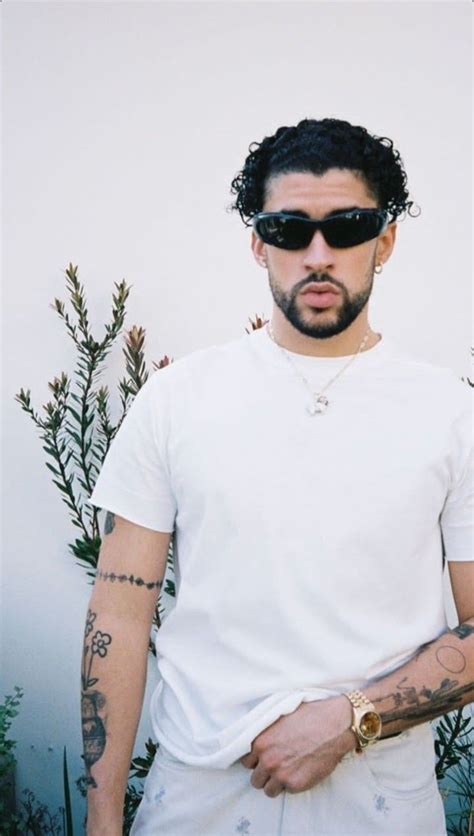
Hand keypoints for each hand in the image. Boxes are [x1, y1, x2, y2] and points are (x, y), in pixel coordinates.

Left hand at [240, 696, 355, 797]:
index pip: (246, 761)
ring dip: (276, 784)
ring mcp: (281, 774)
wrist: (334, 725)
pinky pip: (287, 792)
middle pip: (255, 779)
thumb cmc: (309, 716)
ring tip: (287, 773)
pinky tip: (301, 772)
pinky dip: (292, 785)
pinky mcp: (296, 785)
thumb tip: (258, 743)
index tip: (264, 760)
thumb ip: (265, 733)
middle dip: (264, 775)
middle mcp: (267, 760)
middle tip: (277, 768)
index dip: (256, 761)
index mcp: (260, 742)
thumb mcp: (279, 717)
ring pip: (268, 790)